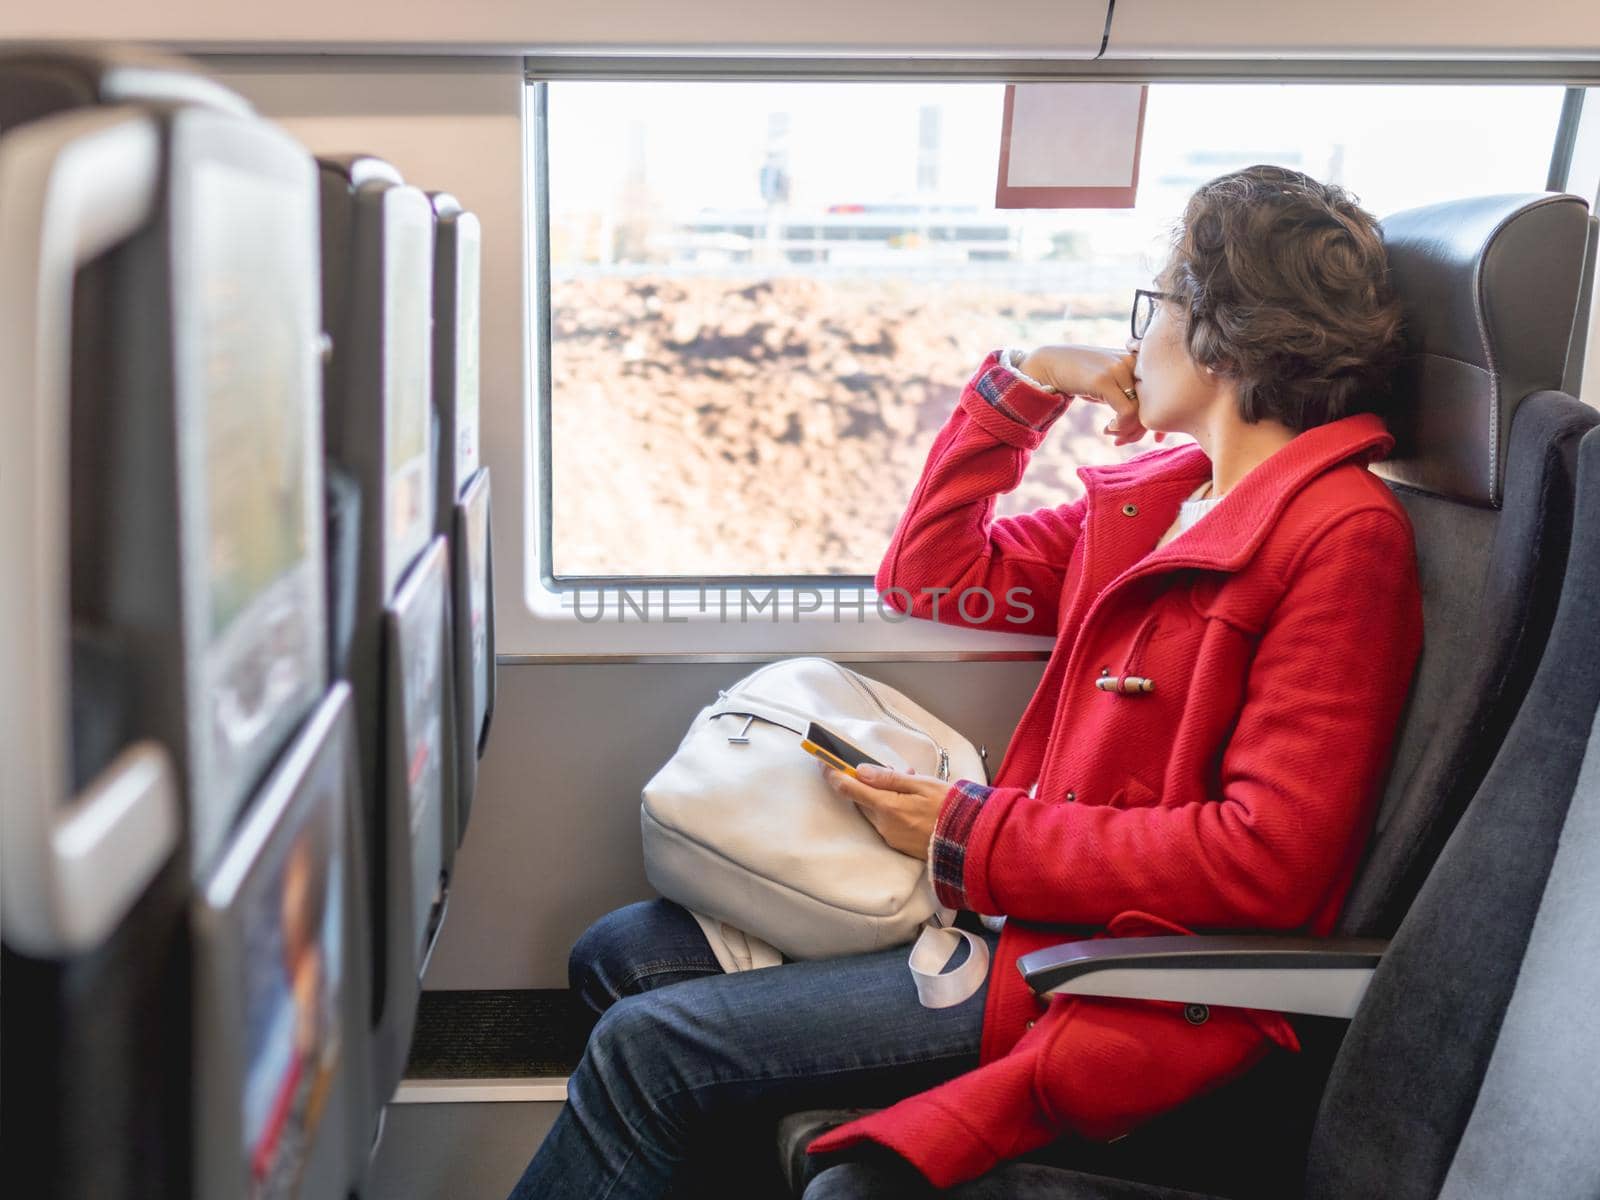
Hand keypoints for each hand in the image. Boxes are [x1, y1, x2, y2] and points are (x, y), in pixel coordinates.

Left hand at [820, 761, 948, 860]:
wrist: (970, 840)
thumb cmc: (950, 808)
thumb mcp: (923, 784)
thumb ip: (889, 779)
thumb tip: (860, 771)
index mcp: (888, 807)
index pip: (849, 789)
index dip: (833, 773)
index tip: (823, 761)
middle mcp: (883, 825)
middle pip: (860, 799)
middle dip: (866, 783)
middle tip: (888, 771)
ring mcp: (890, 837)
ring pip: (873, 810)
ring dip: (881, 795)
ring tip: (907, 782)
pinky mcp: (898, 844)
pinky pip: (885, 821)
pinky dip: (890, 808)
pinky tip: (909, 801)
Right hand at [1018, 343, 1160, 446]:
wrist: (1049, 363)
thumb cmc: (1080, 376)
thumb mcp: (1109, 382)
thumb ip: (1128, 393)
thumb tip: (1145, 422)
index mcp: (1138, 360)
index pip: (1160, 394)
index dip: (1157, 420)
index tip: (1150, 438)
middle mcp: (1132, 361)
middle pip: (1152, 404)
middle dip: (1141, 430)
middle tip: (1122, 441)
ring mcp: (1118, 369)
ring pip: (1140, 410)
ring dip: (1128, 431)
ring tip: (1112, 436)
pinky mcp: (1104, 380)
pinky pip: (1126, 412)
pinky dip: (1120, 427)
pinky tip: (1107, 429)